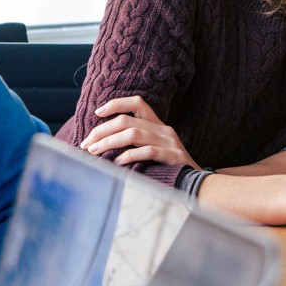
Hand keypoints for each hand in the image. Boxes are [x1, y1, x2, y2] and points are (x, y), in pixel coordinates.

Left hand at [80, 95, 199, 168]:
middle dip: (102, 130)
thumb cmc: (171, 169)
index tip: (97, 112)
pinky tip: (117, 163)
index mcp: (159, 125)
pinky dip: (128, 156)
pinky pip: (146, 151)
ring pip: (133, 134)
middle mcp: (164, 129)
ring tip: (95, 151)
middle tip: (86, 143)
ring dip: (109, 142)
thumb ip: (138, 144)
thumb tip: (104, 144)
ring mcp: (169, 142)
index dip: (116, 104)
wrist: (199, 183)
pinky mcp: (172, 157)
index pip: (138, 103)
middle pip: (127, 120)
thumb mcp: (156, 150)